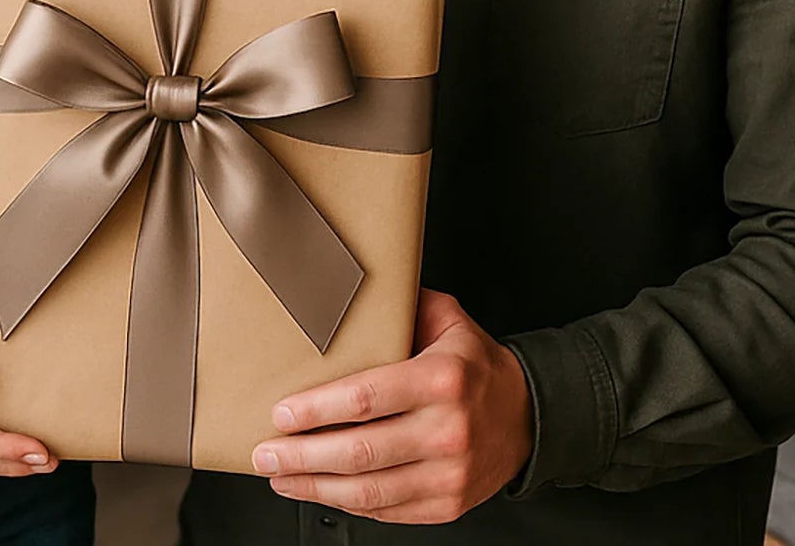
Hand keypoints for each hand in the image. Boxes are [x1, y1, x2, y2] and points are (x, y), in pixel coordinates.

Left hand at [250, 288, 533, 524]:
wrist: (528, 416)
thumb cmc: (475, 364)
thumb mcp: (447, 320)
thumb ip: (401, 305)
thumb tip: (346, 286)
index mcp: (441, 380)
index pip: (366, 399)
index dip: (317, 410)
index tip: (282, 413)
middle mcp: (446, 431)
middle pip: (359, 451)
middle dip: (303, 454)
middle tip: (266, 450)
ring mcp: (448, 475)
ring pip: (368, 490)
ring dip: (315, 486)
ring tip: (281, 474)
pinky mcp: (447, 505)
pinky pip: (387, 509)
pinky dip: (347, 503)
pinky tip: (319, 490)